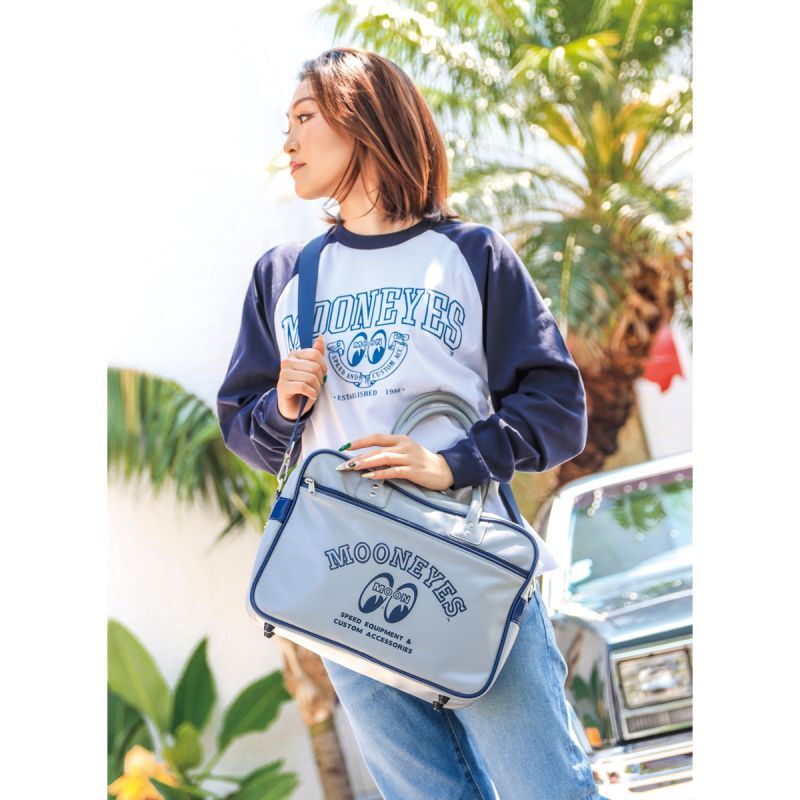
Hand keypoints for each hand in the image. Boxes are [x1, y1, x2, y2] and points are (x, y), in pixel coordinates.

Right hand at [277, 334, 327, 418]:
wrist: (293, 407)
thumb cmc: (305, 387)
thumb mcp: (313, 370)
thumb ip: (316, 354)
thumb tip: (321, 337)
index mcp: (295, 354)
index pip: (316, 354)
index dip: (324, 367)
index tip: (322, 375)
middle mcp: (287, 361)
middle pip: (314, 367)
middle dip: (320, 379)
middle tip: (317, 386)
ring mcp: (283, 373)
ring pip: (310, 377)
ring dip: (316, 388)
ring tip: (313, 392)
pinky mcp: (282, 386)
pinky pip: (303, 386)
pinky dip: (311, 393)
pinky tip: (310, 396)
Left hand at [336, 433, 454, 490]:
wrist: (444, 470)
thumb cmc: (422, 461)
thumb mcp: (406, 451)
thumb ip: (389, 452)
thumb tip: (367, 459)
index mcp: (400, 439)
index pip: (376, 437)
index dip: (360, 441)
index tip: (345, 446)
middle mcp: (404, 446)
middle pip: (377, 449)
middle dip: (358, 456)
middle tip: (344, 464)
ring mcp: (410, 458)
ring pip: (384, 458)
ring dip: (367, 463)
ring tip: (353, 467)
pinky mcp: (414, 471)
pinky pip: (395, 471)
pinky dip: (381, 473)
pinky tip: (370, 476)